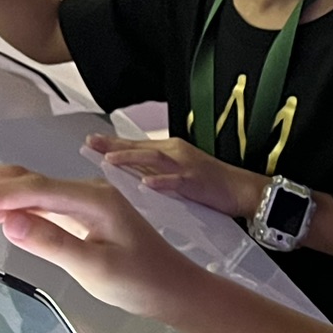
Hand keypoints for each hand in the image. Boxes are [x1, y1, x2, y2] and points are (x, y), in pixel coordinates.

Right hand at [0, 166, 196, 318]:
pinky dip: (5, 212)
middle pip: (22, 179)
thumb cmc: (140, 281)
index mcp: (91, 199)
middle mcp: (83, 192)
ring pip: (24, 192)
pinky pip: (34, 205)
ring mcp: (79, 202)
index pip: (33, 189)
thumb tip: (9, 221)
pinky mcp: (77, 215)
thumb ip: (52, 242)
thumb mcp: (95, 268)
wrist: (173, 288)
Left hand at [83, 132, 264, 217]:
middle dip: (114, 146)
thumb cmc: (211, 185)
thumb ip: (156, 174)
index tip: (91, 142)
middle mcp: (176, 154)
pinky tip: (147, 185)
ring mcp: (186, 166)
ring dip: (131, 158)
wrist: (242, 190)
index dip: (113, 143)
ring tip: (110, 160)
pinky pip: (176, 181)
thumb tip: (131, 178)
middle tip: (91, 144)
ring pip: (154, 159)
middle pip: (140, 147)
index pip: (137, 146)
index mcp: (170, 152)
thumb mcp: (178, 176)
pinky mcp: (196, 182)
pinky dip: (161, 182)